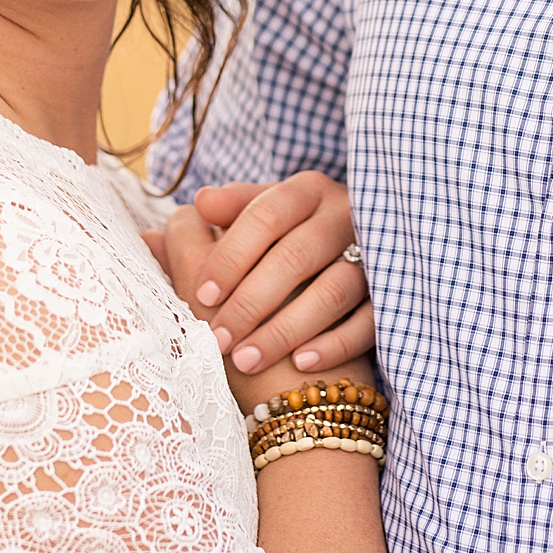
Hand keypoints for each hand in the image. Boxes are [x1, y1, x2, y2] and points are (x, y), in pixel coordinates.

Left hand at [143, 172, 373, 383]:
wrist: (341, 287)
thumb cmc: (282, 252)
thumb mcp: (251, 232)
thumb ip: (208, 229)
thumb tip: (157, 227)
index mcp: (306, 189)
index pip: (265, 214)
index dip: (231, 255)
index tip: (202, 295)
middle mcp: (344, 212)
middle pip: (296, 254)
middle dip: (252, 300)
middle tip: (218, 338)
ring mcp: (376, 252)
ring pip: (333, 289)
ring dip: (286, 327)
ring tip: (247, 360)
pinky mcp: (394, 293)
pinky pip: (370, 319)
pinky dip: (334, 341)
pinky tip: (299, 363)